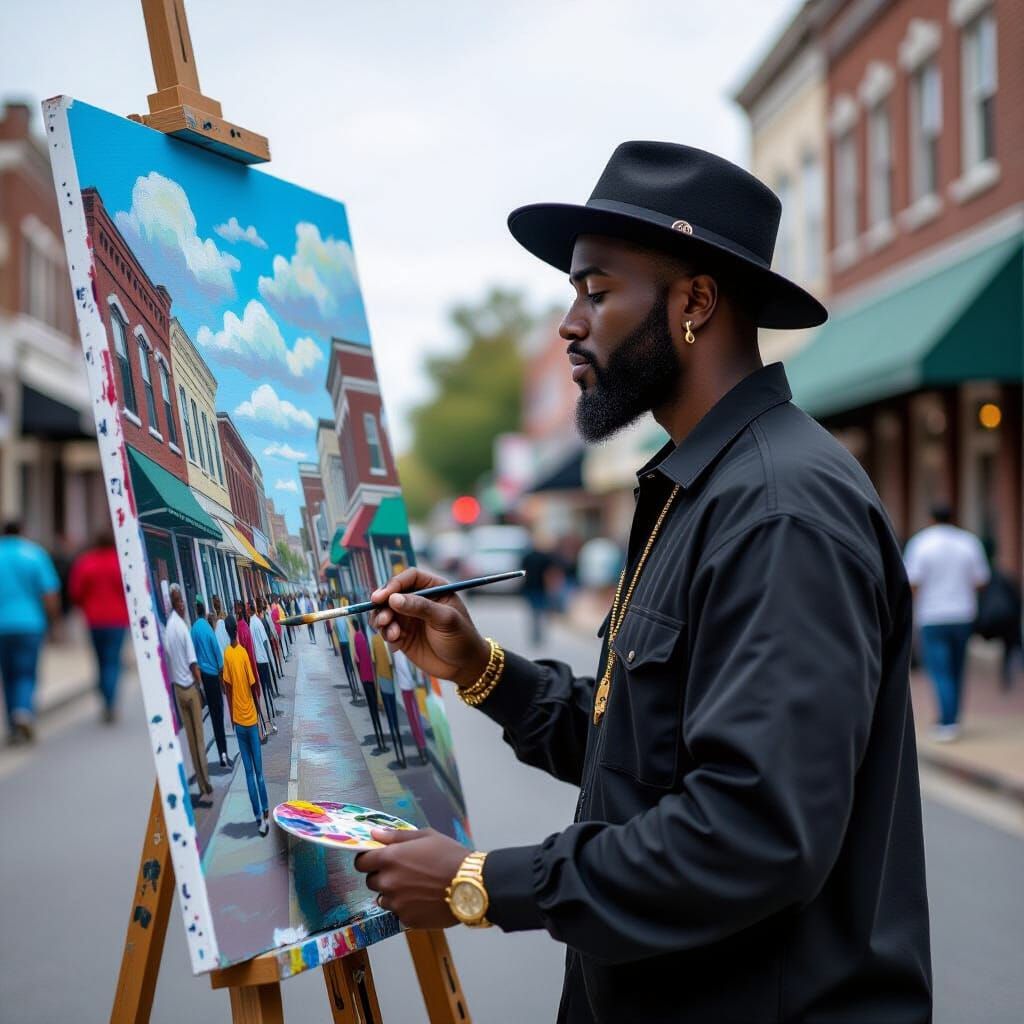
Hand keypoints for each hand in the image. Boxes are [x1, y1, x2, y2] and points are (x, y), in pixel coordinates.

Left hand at [353, 827, 468, 929]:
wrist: (471, 884)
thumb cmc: (450, 855)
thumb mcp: (425, 836)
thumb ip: (396, 836)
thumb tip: (374, 833)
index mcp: (390, 858)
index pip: (361, 862)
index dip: (368, 860)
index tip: (377, 859)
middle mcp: (388, 882)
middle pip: (371, 881)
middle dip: (382, 876)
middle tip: (402, 872)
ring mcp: (397, 903)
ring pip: (384, 899)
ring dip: (393, 893)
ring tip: (415, 887)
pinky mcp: (407, 919)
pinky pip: (399, 912)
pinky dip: (407, 907)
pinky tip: (423, 899)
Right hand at [369, 569, 489, 687]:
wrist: (464, 666)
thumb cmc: (462, 638)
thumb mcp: (445, 620)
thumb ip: (421, 607)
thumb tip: (393, 598)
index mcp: (433, 588)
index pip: (409, 578)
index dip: (394, 584)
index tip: (383, 597)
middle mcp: (418, 599)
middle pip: (392, 593)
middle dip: (383, 604)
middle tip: (383, 618)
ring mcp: (409, 617)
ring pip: (385, 611)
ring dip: (382, 620)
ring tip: (392, 633)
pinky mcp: (402, 634)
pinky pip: (386, 629)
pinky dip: (386, 634)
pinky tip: (396, 642)